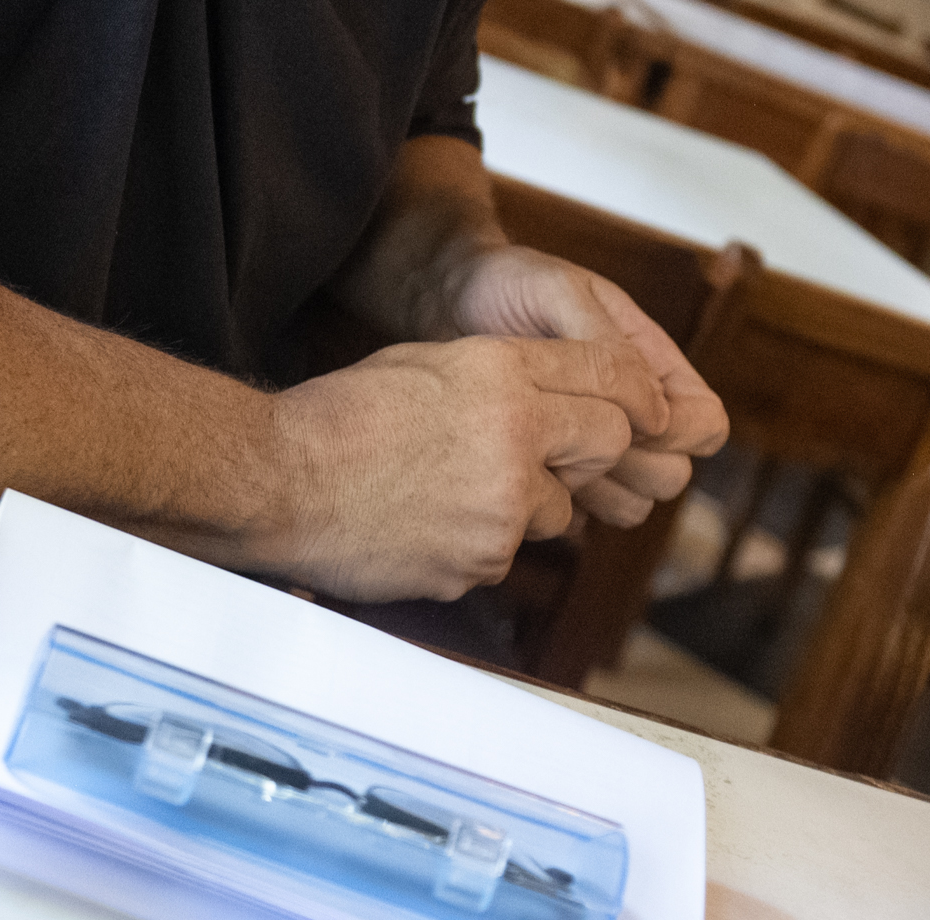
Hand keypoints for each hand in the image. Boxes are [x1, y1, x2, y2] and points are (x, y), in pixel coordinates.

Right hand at [253, 335, 670, 601]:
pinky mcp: (481, 562)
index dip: (638, 393)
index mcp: (501, 372)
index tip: (649, 408)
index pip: (613, 375)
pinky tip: (426, 523)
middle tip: (549, 455)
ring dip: (525, 503)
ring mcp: (503, 506)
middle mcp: (516, 435)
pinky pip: (507, 552)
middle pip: (611, 443)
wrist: (280, 480)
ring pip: (559, 508)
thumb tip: (556, 399)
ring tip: (449, 489)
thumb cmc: (342, 416)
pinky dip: (478, 542)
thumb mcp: (430, 365)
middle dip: (592, 452)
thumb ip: (503, 378)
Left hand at [438, 244, 730, 527]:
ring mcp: (594, 447)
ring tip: (545, 449)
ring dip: (597, 489)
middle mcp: (630, 412)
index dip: (680, 431)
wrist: (441, 303)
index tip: (629, 416)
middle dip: (633, 464)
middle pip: (673, 475)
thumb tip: (656, 413)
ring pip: (634, 504)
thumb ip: (609, 346)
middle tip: (573, 432)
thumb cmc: (504, 284)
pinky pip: (581, 518)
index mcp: (649, 363)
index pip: (705, 422)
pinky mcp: (556, 472)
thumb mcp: (559, 292)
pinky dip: (560, 505)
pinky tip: (524, 468)